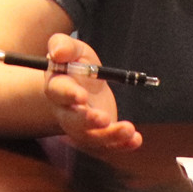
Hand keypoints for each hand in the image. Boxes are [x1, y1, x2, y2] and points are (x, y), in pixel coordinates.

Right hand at [41, 32, 142, 151]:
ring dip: (109, 136)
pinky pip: (108, 145)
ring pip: (91, 137)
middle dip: (88, 121)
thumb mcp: (73, 49)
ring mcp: (81, 128)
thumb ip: (63, 46)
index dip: (69, 95)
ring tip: (129, 129)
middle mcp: (66, 112)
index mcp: (57, 87)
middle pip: (73, 121)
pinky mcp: (99, 135)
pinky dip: (122, 145)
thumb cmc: (76, 63)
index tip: (82, 96)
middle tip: (104, 118)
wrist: (85, 84)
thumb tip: (57, 53)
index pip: (59, 93)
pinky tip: (135, 139)